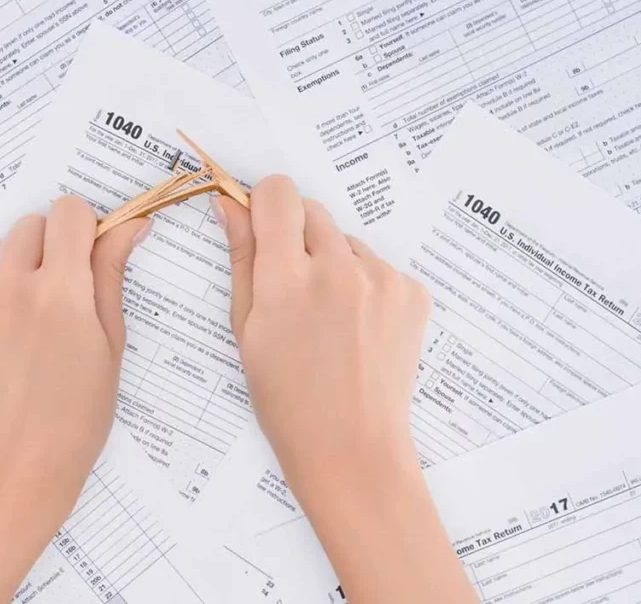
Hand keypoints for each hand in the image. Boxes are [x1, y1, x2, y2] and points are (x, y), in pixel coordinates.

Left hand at [0, 196, 147, 603]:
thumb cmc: (77, 415)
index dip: (82, 229)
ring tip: (24, 328)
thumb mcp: (110, 344)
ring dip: (11, 273)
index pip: (68, 212)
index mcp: (59, 291)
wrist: (14, 470)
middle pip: (29, 225)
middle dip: (47, 247)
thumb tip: (129, 224)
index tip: (85, 256)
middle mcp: (7, 288)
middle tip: (57, 296)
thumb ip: (111, 275)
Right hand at [214, 176, 429, 493]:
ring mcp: (381, 280)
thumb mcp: (246, 330)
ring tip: (326, 318)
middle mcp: (337, 269)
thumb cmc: (285, 397)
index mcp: (287, 280)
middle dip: (295, 236)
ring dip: (330, 262)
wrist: (351, 447)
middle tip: (290, 287)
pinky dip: (362, 284)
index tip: (261, 227)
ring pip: (344, 240)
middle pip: (311, 209)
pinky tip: (354, 327)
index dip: (264, 205)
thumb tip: (229, 205)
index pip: (278, 193)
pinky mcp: (412, 293)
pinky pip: (376, 265)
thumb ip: (241, 259)